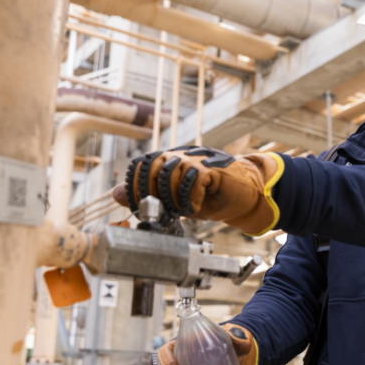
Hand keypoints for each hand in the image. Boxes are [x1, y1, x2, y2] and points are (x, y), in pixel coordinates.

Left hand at [113, 146, 283, 235]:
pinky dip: (190, 200)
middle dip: (153, 193)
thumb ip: (148, 194)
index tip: (140, 206)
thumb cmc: (213, 198)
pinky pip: (193, 180)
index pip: (142, 163)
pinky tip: (195, 208)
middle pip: (153, 166)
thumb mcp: (175, 200)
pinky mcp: (213, 167)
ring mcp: (198, 158)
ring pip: (172, 173)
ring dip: (173, 198)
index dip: (136, 185)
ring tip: (183, 210)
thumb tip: (116, 194)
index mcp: (171, 159)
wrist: (248, 196)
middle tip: (164, 211)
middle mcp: (183, 154)